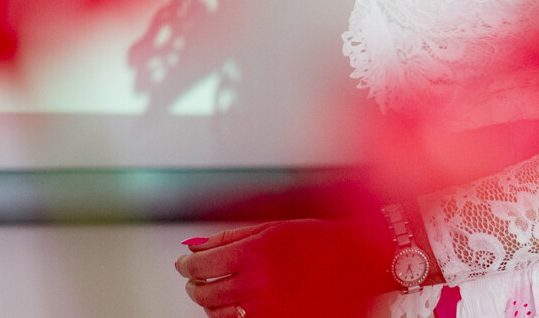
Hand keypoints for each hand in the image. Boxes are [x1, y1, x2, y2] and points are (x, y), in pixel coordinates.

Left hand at [175, 217, 395, 317]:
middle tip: (194, 278)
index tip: (183, 264)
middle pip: (205, 291)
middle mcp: (258, 282)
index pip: (200, 265)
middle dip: (194, 284)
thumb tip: (194, 246)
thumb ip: (228, 238)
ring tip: (212, 291)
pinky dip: (228, 316)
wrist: (356, 261)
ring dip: (208, 302)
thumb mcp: (271, 228)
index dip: (186, 266)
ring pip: (217, 312)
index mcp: (254, 252)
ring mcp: (267, 308)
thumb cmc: (318, 240)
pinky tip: (232, 305)